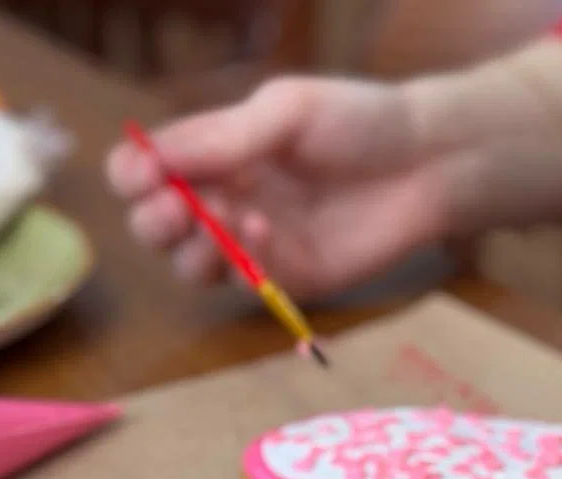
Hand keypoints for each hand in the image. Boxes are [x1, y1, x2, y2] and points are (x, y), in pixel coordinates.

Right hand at [107, 78, 451, 299]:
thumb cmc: (361, 121)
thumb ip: (220, 138)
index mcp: (216, 150)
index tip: (146, 175)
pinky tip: (264, 229)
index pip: (146, 171)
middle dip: (153, 221)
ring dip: (192, 248)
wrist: (428, 163)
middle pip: (154, 226)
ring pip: (191, 266)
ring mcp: (255, 242)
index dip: (133, 177)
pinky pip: (244, 284)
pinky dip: (243, 261)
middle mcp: (226, 197)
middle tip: (175, 209)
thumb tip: (149, 156)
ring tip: (224, 220)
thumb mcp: (286, 112)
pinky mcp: (289, 277)